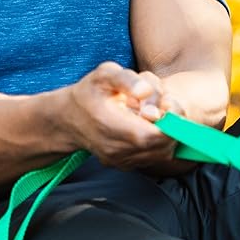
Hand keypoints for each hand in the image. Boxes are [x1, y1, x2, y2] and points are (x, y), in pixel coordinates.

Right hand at [63, 62, 196, 174]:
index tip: (167, 103)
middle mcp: (116, 150)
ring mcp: (119, 161)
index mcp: (111, 125)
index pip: (155, 135)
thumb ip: (128, 79)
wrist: (67, 119)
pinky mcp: (123, 165)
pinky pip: (152, 158)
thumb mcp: (105, 74)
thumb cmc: (89, 93)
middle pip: (163, 145)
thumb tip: (146, 92)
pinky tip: (145, 126)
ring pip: (161, 154)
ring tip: (152, 116)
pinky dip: (157, 143)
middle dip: (172, 126)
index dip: (170, 120)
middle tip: (163, 106)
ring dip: (166, 135)